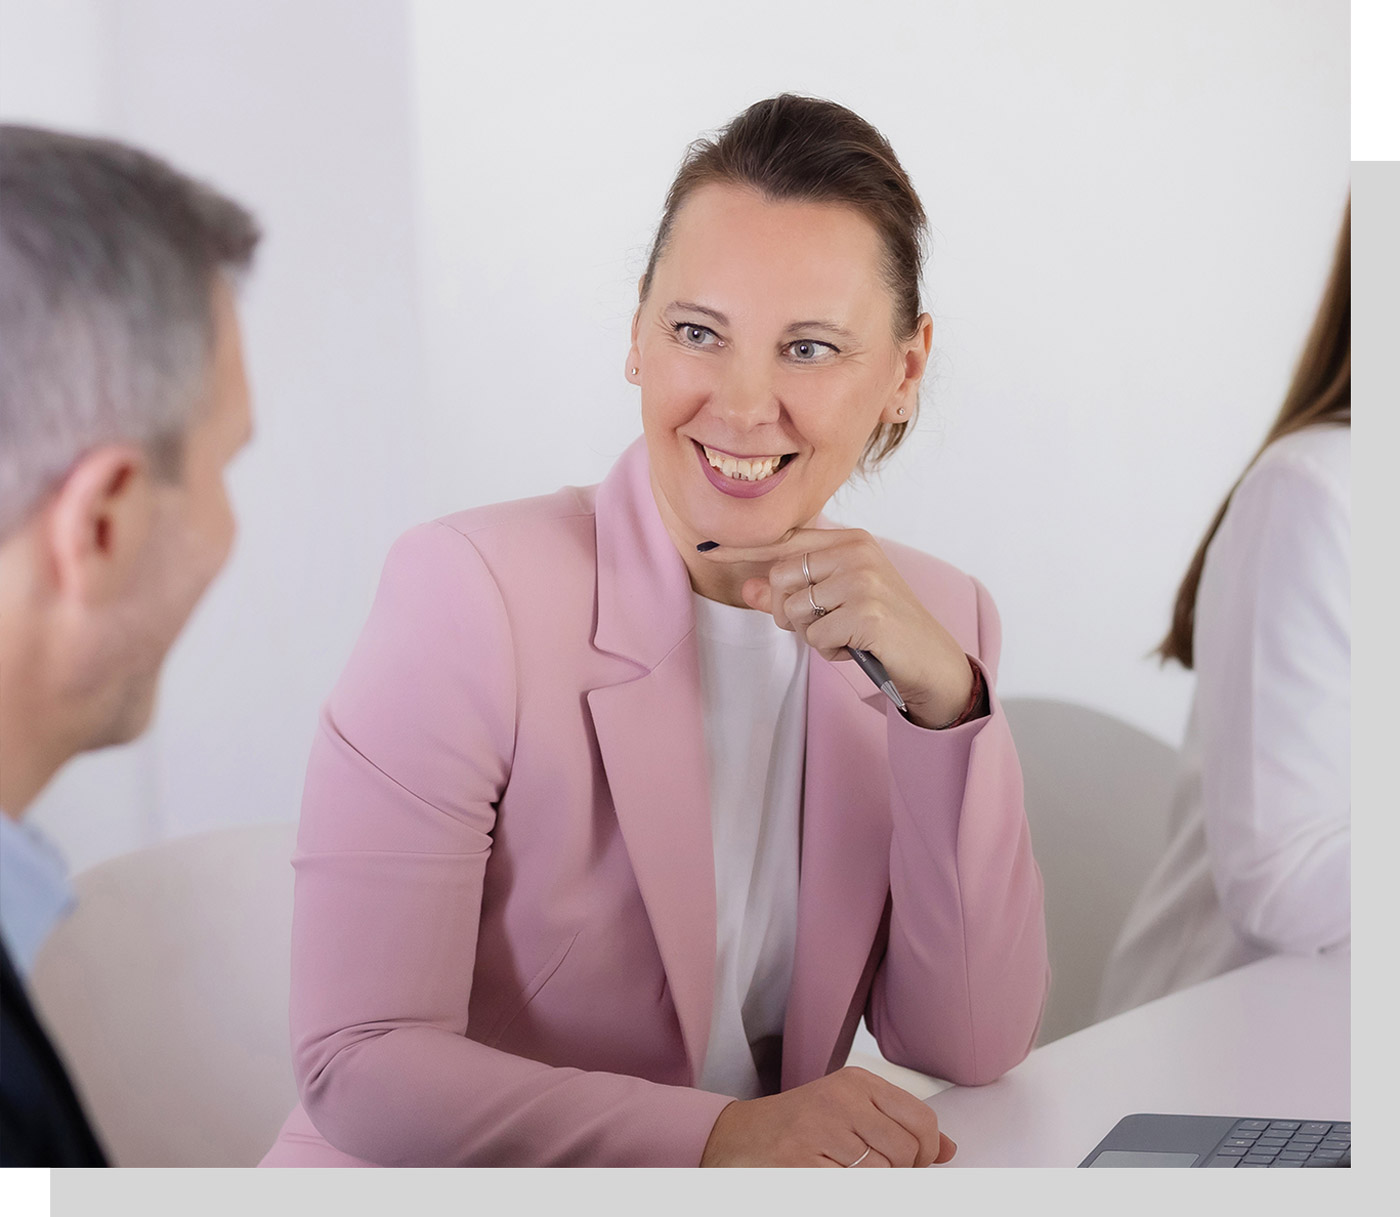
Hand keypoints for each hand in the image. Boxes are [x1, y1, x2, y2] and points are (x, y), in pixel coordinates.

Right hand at [699, 1066, 956, 1166]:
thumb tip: (949, 1150)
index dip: (927, 1152)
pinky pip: (854, 1187)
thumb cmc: (797, 1126)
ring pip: (884, 1174)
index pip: (921, 1120)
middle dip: (900, 1173)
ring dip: (873, 1183)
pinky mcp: (804, 1162)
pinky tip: (829, 1176)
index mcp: (856, 1082)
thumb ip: (897, 1125)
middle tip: (874, 1171)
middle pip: (907, 1152)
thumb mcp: (849, 1111)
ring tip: (846, 1172)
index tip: (916, 1164)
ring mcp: (821, 1130)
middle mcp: (841, 1099)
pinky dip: (850, 1189)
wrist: (735, 1138)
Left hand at [700, 528, 973, 728]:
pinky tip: (856, 646)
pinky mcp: (866, 611)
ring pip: (794, 610)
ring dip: (813, 634)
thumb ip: (789, 593)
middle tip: (823, 625)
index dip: (744, 549)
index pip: (784, 541)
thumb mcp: (834, 604)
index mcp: (850, 540)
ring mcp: (862, 580)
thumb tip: (747, 588)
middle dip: (789, 612)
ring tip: (846, 635)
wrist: (930, 659)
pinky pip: (815, 635)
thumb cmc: (881, 628)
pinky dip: (830, 650)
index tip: (709, 550)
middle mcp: (856, 552)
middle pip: (781, 579)